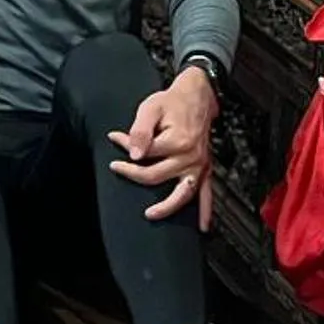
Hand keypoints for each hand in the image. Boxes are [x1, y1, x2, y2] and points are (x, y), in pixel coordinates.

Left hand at [108, 66, 217, 227]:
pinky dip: (206, 211)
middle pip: (156, 176)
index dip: (126, 146)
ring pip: (183, 193)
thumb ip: (139, 130)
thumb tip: (133, 153)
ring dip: (168, 208)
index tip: (115, 138)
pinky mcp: (205, 168)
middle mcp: (190, 157)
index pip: (144, 154)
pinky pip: (207, 193)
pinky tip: (203, 226)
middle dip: (133, 173)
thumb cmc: (173, 102)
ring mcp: (199, 165)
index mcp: (177, 142)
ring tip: (151, 214)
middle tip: (117, 168)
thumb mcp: (150, 108)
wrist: (198, 96)